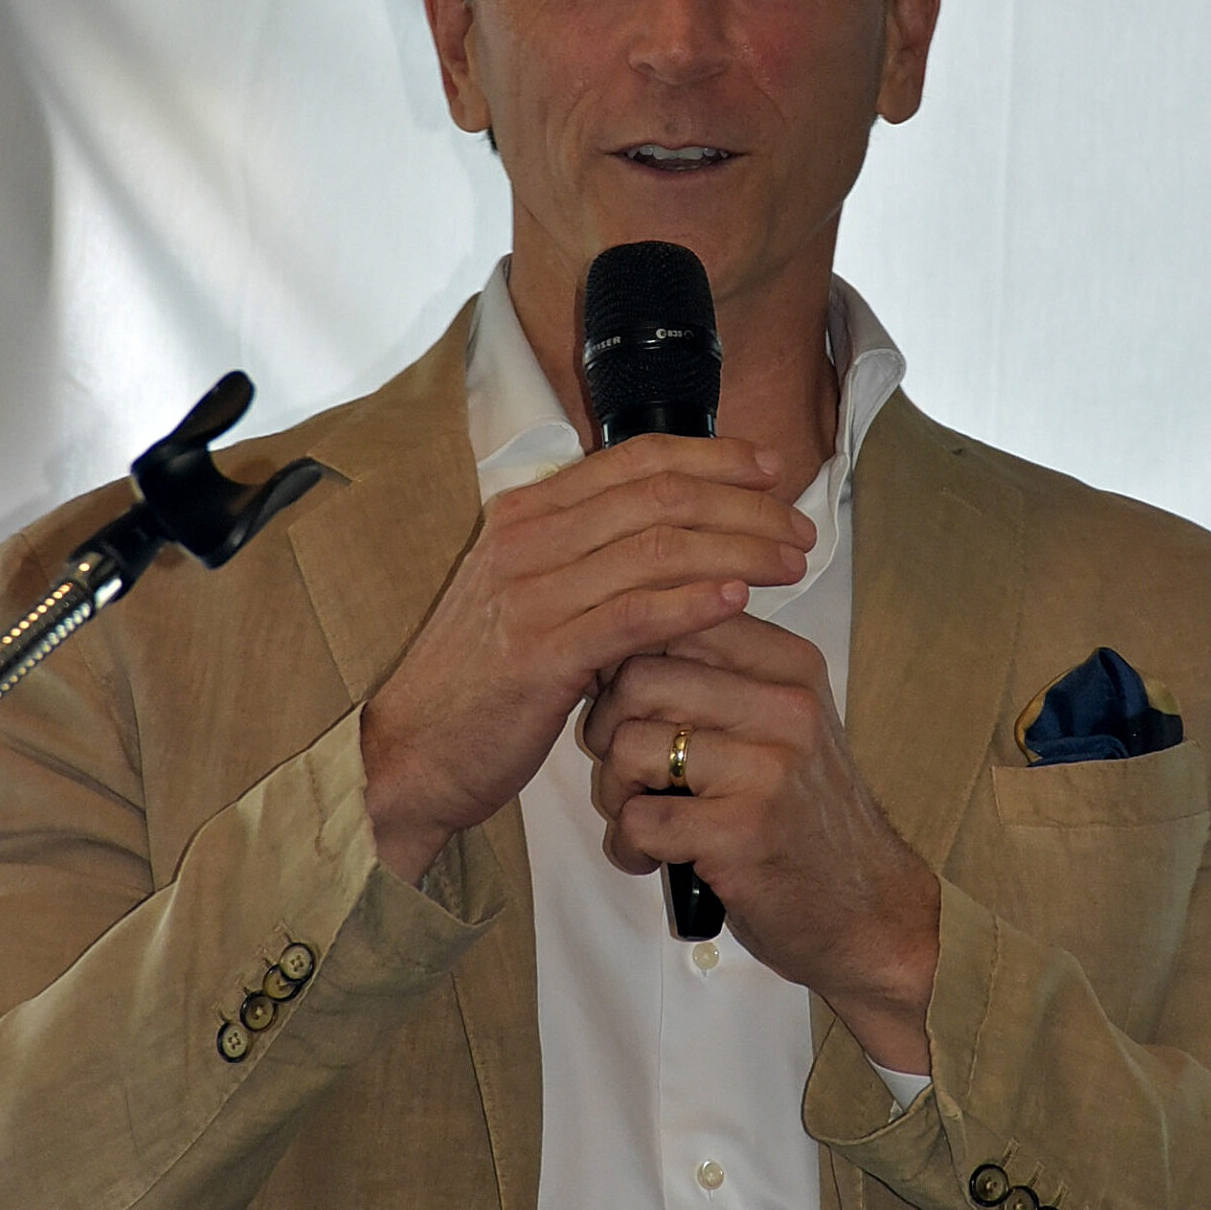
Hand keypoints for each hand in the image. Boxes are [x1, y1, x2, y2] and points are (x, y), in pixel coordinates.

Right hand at [360, 438, 814, 885]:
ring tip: (791, 562)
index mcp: (525, 513)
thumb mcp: (528, 594)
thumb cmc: (481, 679)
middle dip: (745, 505)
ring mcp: (530, 595)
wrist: (410, 753)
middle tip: (800, 527)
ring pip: (659, 548)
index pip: (636, 458)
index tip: (772, 470)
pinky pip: (635, 614)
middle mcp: (525, 539)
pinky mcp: (540, 655)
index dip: (715, 457)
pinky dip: (694, 600)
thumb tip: (677, 529)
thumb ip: (588, 554)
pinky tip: (739, 599)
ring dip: (739, 548)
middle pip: (660, 495)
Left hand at [581, 615, 939, 1073]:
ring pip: (629, 746)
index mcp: (790, 665)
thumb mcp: (781, 722)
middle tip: (626, 769)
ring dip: (616, 792)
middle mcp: (785, 705)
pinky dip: (630, 845)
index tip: (628, 704)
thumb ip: (717, 674)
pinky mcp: (743, 832)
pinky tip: (656, 857)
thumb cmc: (805, 814)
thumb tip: (618, 639)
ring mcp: (768, 769)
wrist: (868, 908)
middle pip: (638, 677)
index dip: (626, 660)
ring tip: (642, 815)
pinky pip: (639, 819)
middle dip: (606, 727)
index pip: (676, 617)